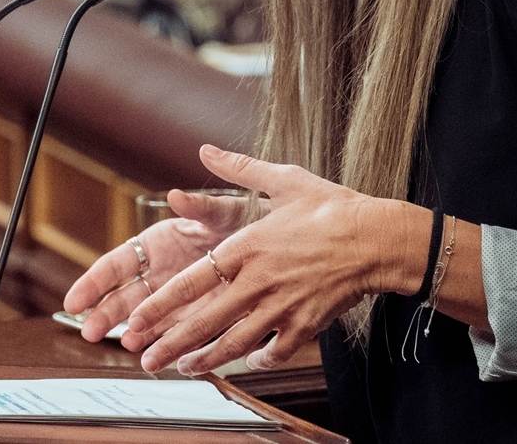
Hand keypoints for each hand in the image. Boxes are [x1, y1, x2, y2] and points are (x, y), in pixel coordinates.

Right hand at [62, 187, 248, 341]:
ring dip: (134, 332)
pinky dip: (164, 342)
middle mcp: (162, 270)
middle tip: (89, 332)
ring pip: (146, 317)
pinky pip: (174, 330)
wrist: (279, 245)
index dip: (93, 282)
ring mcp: (178, 295)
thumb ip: (201, 207)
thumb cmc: (250, 220)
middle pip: (125, 295)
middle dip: (105, 314)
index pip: (117, 263)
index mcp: (158, 242)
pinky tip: (155, 353)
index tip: (75, 301)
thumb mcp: (226, 211)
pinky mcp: (197, 313)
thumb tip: (177, 196)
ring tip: (128, 344)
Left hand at [124, 144, 423, 375]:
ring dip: (207, 359)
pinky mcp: (307, 325)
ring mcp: (282, 307)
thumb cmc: (332, 207)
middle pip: (205, 322)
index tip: (136, 321)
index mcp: (246, 247)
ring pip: (235, 344)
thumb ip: (240, 169)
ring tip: (187, 368)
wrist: (379, 238)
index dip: (160, 306)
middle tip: (148, 362)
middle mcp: (258, 281)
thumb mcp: (284, 180)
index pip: (191, 282)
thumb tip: (206, 148)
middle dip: (171, 345)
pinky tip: (250, 362)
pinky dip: (260, 360)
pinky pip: (276, 351)